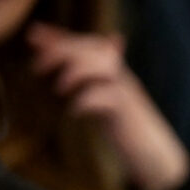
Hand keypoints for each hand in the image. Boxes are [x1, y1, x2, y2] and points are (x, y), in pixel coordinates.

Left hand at [25, 24, 189, 189]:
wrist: (155, 156)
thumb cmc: (127, 130)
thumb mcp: (103, 102)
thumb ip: (87, 84)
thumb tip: (61, 71)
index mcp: (116, 72)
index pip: (88, 43)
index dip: (61, 36)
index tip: (33, 33)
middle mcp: (123, 77)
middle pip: (93, 48)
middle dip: (62, 50)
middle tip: (37, 66)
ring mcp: (127, 93)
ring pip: (102, 65)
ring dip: (74, 72)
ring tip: (58, 89)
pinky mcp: (127, 112)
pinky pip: (106, 96)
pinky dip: (84, 101)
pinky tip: (73, 112)